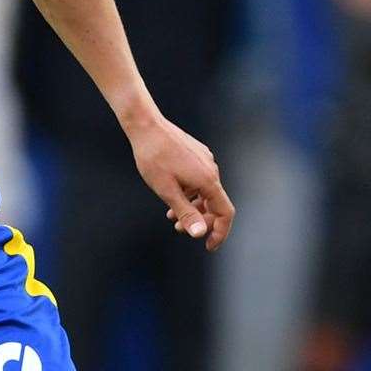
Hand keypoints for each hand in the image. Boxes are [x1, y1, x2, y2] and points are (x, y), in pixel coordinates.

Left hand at [126, 113, 234, 250]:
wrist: (145, 125)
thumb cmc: (153, 157)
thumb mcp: (167, 190)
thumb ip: (185, 212)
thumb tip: (200, 234)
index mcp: (208, 180)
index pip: (226, 212)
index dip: (220, 232)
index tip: (208, 246)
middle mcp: (211, 169)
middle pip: (215, 203)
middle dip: (200, 220)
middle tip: (179, 229)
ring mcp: (204, 160)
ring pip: (204, 191)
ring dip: (192, 206)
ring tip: (171, 216)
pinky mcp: (196, 153)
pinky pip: (198, 179)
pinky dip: (189, 192)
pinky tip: (172, 194)